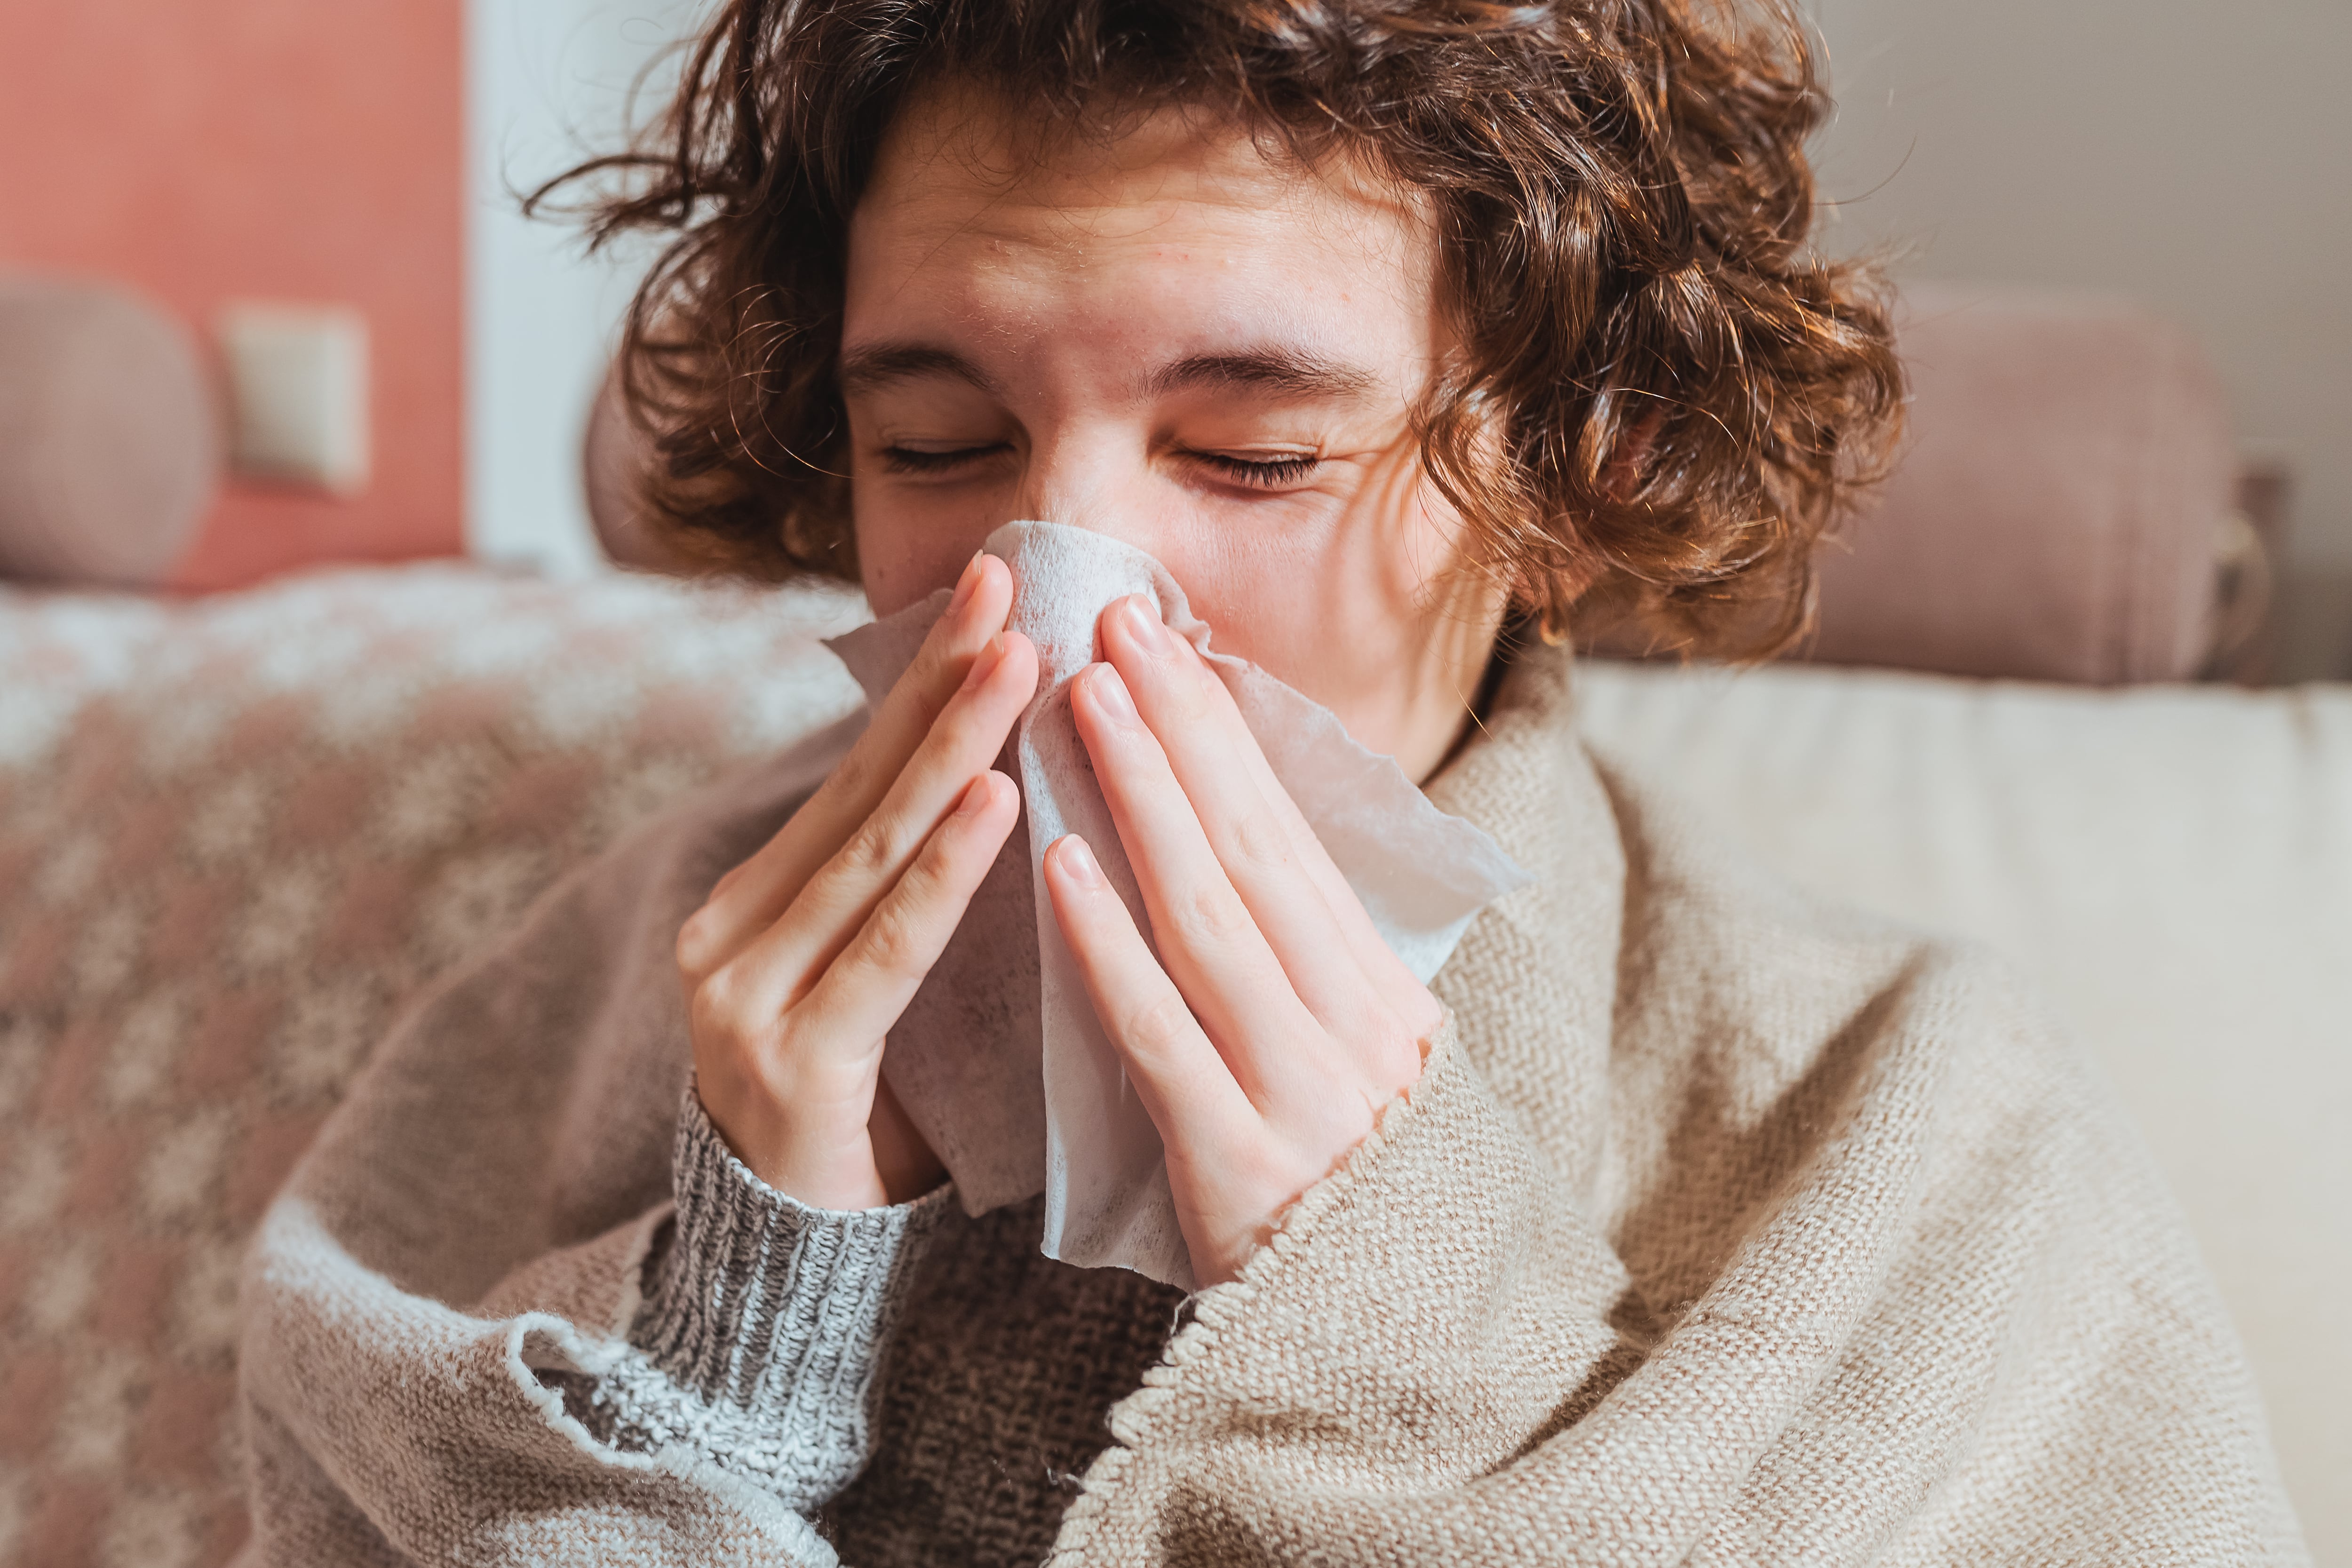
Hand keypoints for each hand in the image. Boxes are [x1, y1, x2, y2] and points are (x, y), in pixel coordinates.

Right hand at [676, 553, 1035, 1208]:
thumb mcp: (877, 978)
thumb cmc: (864, 1114)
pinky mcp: (787, 1065)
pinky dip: (943, 871)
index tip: (989, 584)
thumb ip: (905, 889)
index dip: (924, 677)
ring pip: (871, 852)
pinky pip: (886, 951)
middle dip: (938, 679)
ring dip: (950, 747)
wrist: (790, 1271)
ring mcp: (745, 998)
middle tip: (1005, 581)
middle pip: (859, 788)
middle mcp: (733, 934)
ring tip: (1018, 661)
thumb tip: (994, 769)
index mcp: (758, 902)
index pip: (858, 773)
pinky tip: (995, 798)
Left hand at [1042, 595, 1443, 1282]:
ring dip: (1145, 801)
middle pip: (1254, 850)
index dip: (1221, 730)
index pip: (1290, 834)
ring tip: (1082, 705)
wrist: (1399, 1357)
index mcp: (1380, 991)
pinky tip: (1061, 869)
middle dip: (1180, 731)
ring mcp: (1303, 1094)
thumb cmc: (1354, 1191)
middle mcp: (1352, 1025)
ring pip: (1213, 921)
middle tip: (1112, 624)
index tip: (1161, 639)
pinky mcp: (1242, 1167)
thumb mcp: (1356, 1063)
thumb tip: (1227, 838)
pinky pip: (1165, 1040)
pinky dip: (1113, 950)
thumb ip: (1301, 964)